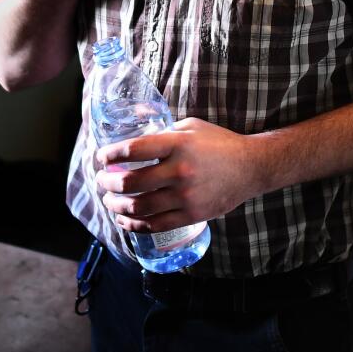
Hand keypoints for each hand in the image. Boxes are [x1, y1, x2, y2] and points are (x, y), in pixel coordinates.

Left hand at [94, 118, 260, 233]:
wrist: (251, 167)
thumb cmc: (219, 143)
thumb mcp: (191, 127)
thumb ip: (164, 132)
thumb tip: (134, 138)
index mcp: (177, 144)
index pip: (133, 150)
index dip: (110, 155)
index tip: (102, 158)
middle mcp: (180, 170)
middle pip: (130, 183)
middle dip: (107, 183)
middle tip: (101, 180)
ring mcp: (186, 195)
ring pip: (138, 207)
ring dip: (116, 206)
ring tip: (109, 200)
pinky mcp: (191, 214)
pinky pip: (154, 225)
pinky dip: (134, 225)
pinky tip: (124, 220)